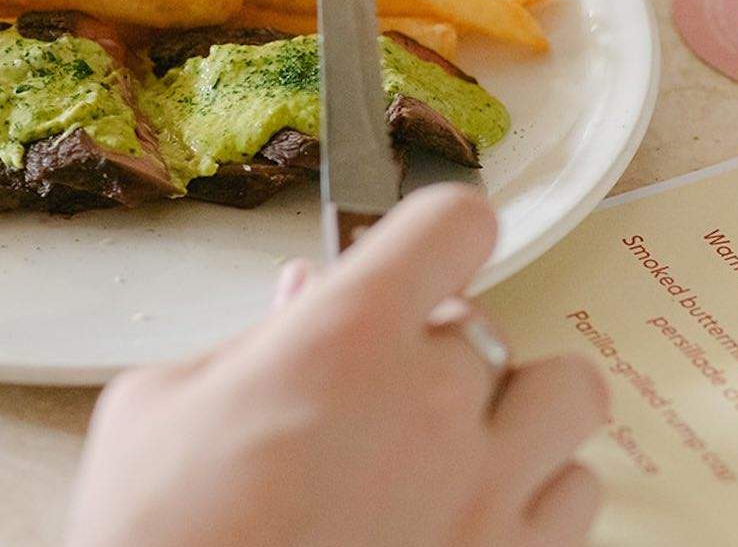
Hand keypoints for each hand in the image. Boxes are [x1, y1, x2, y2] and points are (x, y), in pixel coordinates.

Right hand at [67, 186, 609, 546]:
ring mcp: (487, 492)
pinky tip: (478, 510)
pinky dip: (540, 493)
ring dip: (518, 408)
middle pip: (486, 321)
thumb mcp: (159, 412)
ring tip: (458, 443)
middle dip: (434, 350)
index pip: (454, 223)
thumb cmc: (159, 542)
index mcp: (345, 339)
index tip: (422, 252)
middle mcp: (434, 402)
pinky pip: (578, 493)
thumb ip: (249, 343)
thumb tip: (304, 298)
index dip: (437, 233)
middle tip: (381, 394)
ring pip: (565, 395)